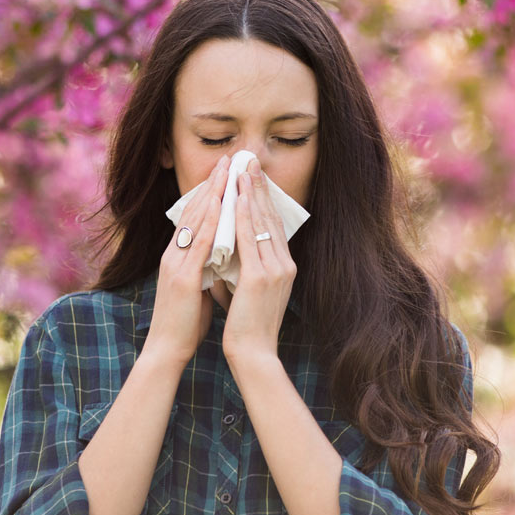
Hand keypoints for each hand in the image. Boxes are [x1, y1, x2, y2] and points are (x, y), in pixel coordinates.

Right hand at [143, 155, 229, 368]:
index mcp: (177, 256)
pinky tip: (220, 205)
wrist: (167, 350)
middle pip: (192, 211)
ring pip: (195, 221)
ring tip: (226, 172)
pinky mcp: (182, 277)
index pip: (193, 217)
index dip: (208, 193)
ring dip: (212, 194)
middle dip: (211, 184)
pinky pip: (198, 244)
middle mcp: (173, 254)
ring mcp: (175, 264)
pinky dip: (210, 221)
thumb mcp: (196, 287)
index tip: (224, 173)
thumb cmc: (185, 322)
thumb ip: (205, 267)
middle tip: (227, 160)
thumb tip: (222, 255)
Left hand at [222, 158, 296, 361]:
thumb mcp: (250, 288)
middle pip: (269, 216)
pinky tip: (236, 197)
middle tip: (249, 160)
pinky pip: (250, 238)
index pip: (272, 224)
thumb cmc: (248, 324)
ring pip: (260, 222)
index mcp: (283, 266)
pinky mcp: (261, 277)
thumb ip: (245, 266)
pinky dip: (243, 215)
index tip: (253, 175)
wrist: (253, 354)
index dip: (262, 198)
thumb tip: (230, 248)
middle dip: (258, 187)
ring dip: (250, 193)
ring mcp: (275, 269)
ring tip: (242, 169)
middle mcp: (284, 264)